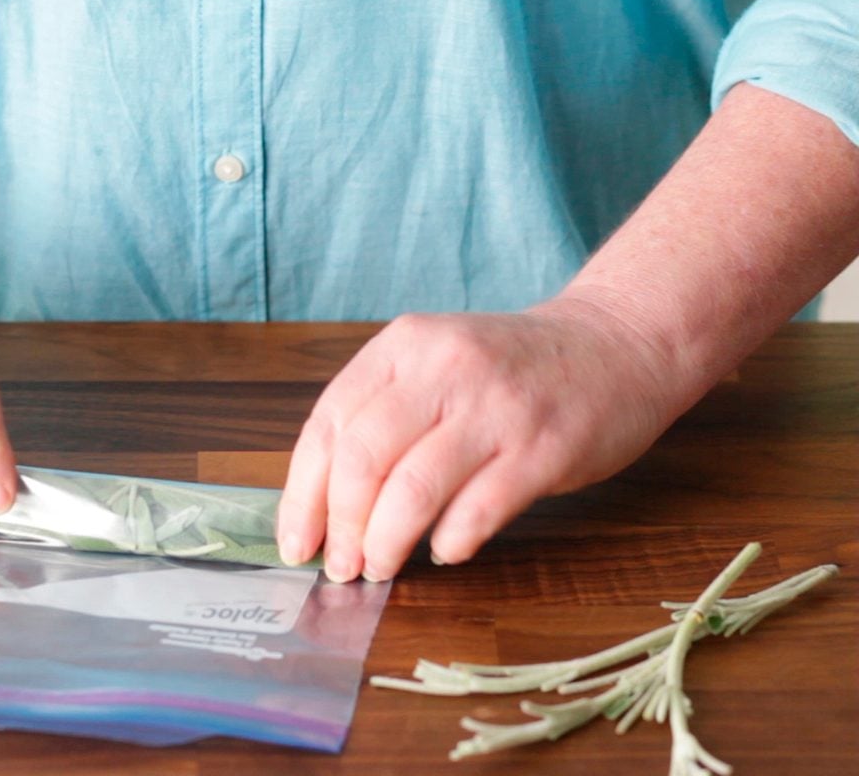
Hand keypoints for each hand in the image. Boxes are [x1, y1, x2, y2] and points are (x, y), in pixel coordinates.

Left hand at [276, 303, 676, 581]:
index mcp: (404, 345)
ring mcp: (496, 408)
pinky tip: (444, 550)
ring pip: (411, 491)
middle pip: (362, 460)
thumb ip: (382, 413)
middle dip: (340, 527)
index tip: (296, 542)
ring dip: (384, 544)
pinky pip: (477, 512)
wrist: (616, 344)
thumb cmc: (509, 369)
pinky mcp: (543, 449)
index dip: (303, 494)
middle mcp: (445, 368)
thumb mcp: (434, 362)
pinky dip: (449, 543)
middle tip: (341, 566)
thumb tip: (323, 505)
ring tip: (379, 568)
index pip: (329, 424)